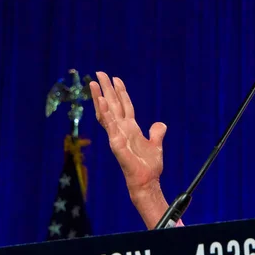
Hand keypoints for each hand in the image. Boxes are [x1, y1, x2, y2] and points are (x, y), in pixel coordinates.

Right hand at [90, 72, 166, 201]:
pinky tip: (100, 102)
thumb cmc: (149, 166)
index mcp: (131, 128)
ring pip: (107, 113)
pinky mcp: (116, 144)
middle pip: (112, 105)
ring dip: (100, 98)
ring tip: (94, 83)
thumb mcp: (156, 144)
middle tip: (99, 73)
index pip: (124, 106)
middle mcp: (122, 130)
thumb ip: (156, 133)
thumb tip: (160, 124)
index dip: (121, 92)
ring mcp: (117, 136)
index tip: (116, 78)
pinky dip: (105, 114)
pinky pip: (109, 127)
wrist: (147, 181)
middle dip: (106, 89)